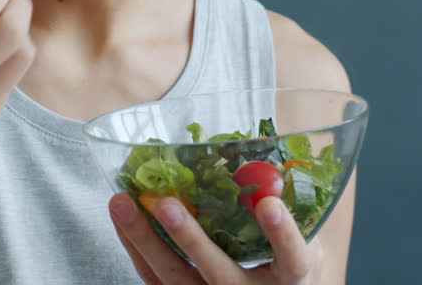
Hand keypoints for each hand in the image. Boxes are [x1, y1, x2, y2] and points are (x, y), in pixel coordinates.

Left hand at [109, 193, 322, 283]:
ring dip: (145, 240)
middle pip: (220, 276)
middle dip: (191, 240)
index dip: (282, 234)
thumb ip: (284, 202)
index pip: (292, 260)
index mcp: (291, 279)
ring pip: (175, 280)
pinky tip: (121, 220)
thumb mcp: (300, 235)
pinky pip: (154, 279)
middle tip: (166, 204)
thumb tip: (257, 150)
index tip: (268, 203)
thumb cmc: (285, 259)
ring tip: (121, 203)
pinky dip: (135, 248)